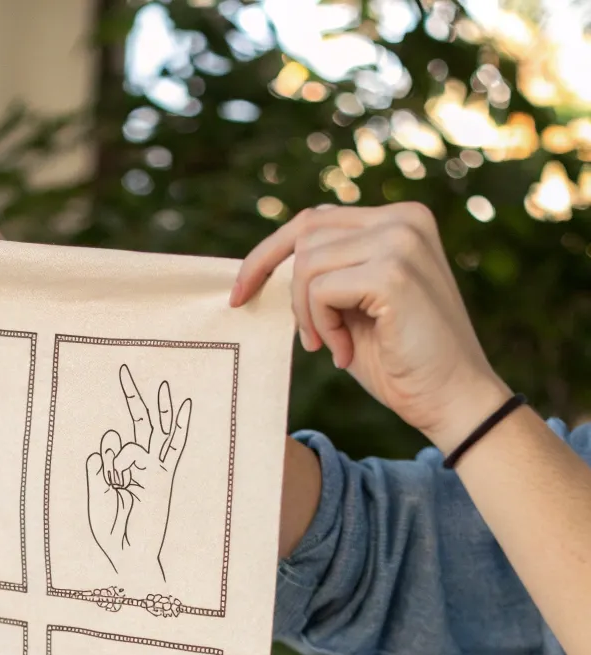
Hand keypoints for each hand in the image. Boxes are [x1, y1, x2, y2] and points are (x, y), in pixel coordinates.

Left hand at [87, 366, 190, 585]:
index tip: (108, 481)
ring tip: (165, 386)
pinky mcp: (162, 477)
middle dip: (133, 397)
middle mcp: (140, 467)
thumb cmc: (112, 531)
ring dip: (154, 410)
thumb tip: (108, 441)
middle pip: (140, 424)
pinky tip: (171, 424)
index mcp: (122, 471)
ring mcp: (153, 470)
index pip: (112, 444)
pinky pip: (161, 449)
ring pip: (151, 432)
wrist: (127, 554)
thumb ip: (97, 469)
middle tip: (125, 370)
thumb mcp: (95, 496)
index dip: (106, 456)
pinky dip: (158, 439)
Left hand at [229, 203, 509, 452]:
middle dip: (288, 291)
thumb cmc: (401, 362)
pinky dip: (323, 327)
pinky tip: (346, 353)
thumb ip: (326, 276)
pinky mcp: (394, 271)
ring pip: (307, 263)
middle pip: (304, 234)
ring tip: (335, 348)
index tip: (239, 294)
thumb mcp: (355, 309)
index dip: (267, 255)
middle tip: (308, 341)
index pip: (313, 220)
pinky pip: (321, 289)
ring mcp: (401, 240)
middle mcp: (404, 218)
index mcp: (398, 220)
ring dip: (309, 316)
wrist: (452, 400)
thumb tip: (268, 267)